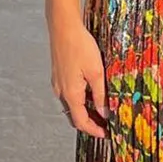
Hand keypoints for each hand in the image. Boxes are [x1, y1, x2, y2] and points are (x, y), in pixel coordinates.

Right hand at [50, 17, 107, 136]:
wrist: (63, 28)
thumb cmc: (79, 46)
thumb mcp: (96, 72)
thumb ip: (100, 94)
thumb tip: (104, 112)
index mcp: (70, 94)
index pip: (80, 121)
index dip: (93, 130)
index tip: (104, 134)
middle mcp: (61, 91)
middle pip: (74, 115)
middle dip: (89, 122)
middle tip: (104, 124)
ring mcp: (58, 83)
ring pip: (71, 105)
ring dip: (84, 110)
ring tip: (100, 109)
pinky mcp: (58, 75)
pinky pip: (68, 94)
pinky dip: (79, 99)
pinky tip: (90, 92)